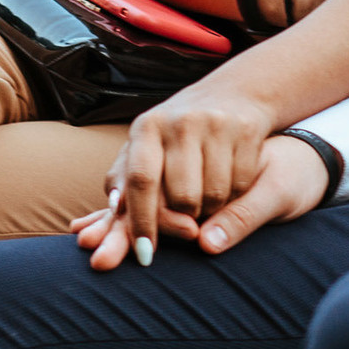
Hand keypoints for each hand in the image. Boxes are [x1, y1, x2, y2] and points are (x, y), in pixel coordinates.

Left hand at [85, 77, 277, 263]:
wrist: (232, 94)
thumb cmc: (176, 134)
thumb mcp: (145, 148)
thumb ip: (122, 183)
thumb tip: (103, 217)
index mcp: (147, 127)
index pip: (140, 180)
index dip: (142, 220)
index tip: (144, 254)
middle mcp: (179, 122)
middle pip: (181, 196)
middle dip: (183, 219)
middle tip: (186, 221)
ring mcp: (214, 123)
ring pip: (213, 194)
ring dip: (211, 210)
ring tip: (206, 198)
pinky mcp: (245, 129)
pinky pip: (240, 183)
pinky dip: (235, 194)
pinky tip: (230, 183)